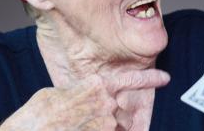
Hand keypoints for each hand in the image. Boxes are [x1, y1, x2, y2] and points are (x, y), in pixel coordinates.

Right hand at [0, 69, 169, 130]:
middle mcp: (105, 102)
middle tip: (87, 118)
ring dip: (106, 128)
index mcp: (95, 84)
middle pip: (122, 111)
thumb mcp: (59, 92)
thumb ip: (79, 90)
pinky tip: (81, 128)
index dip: (149, 79)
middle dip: (113, 118)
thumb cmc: (38, 113)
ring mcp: (106, 123)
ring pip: (117, 128)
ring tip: (79, 125)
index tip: (165, 78)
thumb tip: (85, 93)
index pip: (130, 80)